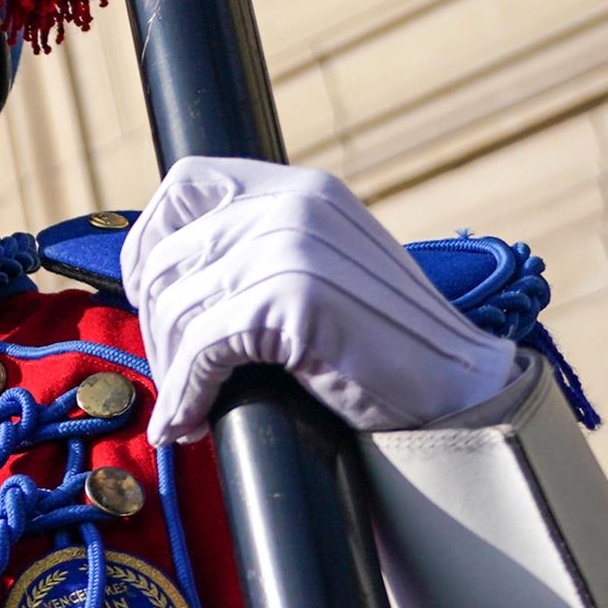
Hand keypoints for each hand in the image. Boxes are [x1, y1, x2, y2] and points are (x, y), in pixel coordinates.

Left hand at [120, 156, 517, 443]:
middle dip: (158, 328)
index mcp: (298, 188)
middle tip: (175, 373)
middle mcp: (292, 205)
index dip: (151, 241)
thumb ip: (259, 250)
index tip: (150, 295)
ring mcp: (292, 249)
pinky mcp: (291, 301)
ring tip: (187, 406)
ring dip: (171, 370)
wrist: (457, 385)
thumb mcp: (320, 267)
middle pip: (169, 259)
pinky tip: (192, 423)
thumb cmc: (382, 341)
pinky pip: (201, 351)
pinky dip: (186, 396)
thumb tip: (165, 279)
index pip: (186, 183)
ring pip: (176, 309)